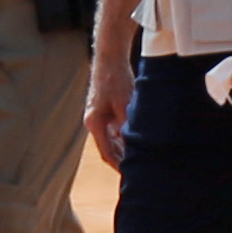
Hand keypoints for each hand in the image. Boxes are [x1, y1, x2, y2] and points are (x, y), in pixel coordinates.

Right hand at [84, 45, 136, 170]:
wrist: (110, 57)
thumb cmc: (116, 79)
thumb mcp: (126, 104)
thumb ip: (127, 125)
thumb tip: (133, 143)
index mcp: (95, 123)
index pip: (107, 153)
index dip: (119, 166)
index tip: (130, 175)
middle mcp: (93, 121)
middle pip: (108, 148)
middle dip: (122, 160)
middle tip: (137, 172)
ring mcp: (97, 115)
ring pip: (111, 139)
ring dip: (123, 149)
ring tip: (138, 161)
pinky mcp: (103, 109)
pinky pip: (113, 130)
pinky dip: (123, 138)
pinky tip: (135, 142)